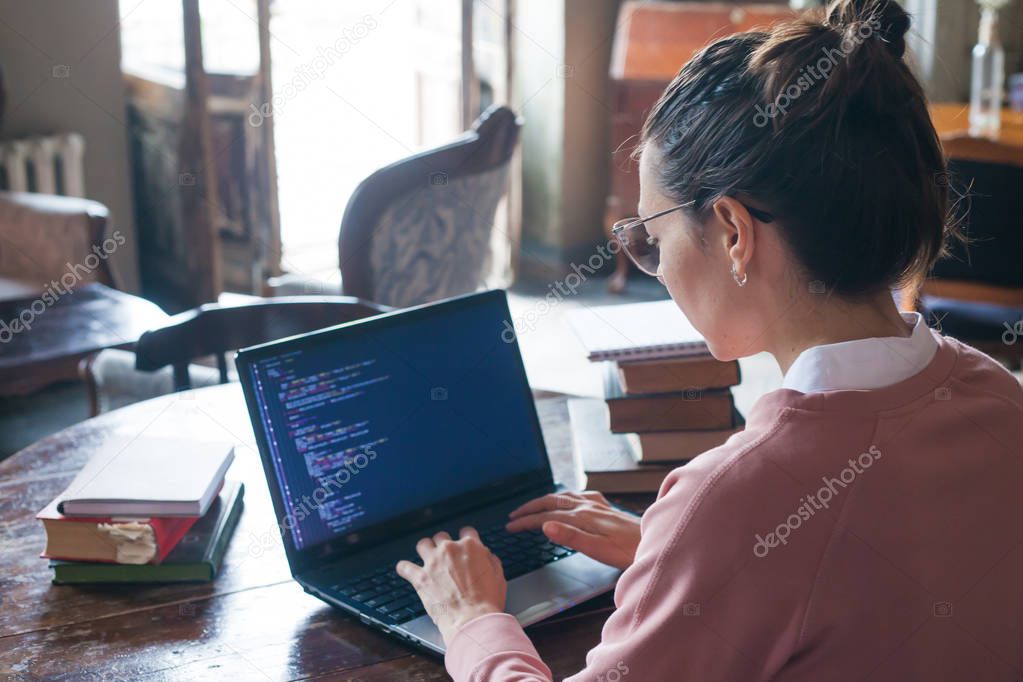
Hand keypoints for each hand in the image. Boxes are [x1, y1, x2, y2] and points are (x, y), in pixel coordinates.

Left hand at [396, 527, 505, 643]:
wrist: (473, 620)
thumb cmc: (487, 602)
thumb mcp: (499, 577)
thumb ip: (490, 561)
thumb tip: (486, 556)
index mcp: (471, 547)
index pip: (466, 531)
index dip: (465, 539)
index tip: (463, 545)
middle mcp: (450, 550)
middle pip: (442, 537)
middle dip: (444, 546)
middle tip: (446, 557)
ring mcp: (433, 563)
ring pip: (422, 544)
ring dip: (425, 550)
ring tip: (427, 558)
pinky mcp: (420, 578)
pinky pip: (404, 567)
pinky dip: (404, 568)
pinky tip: (405, 570)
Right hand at [506, 491, 640, 569]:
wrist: (656, 544)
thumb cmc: (629, 552)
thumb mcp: (598, 549)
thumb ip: (571, 537)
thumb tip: (545, 526)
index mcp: (583, 517)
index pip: (546, 517)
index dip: (526, 521)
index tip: (510, 527)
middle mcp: (589, 506)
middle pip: (552, 502)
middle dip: (530, 508)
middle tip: (514, 516)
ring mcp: (599, 505)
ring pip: (565, 497)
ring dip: (546, 500)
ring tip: (534, 506)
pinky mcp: (607, 509)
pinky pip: (580, 496)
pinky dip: (566, 497)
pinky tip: (570, 500)